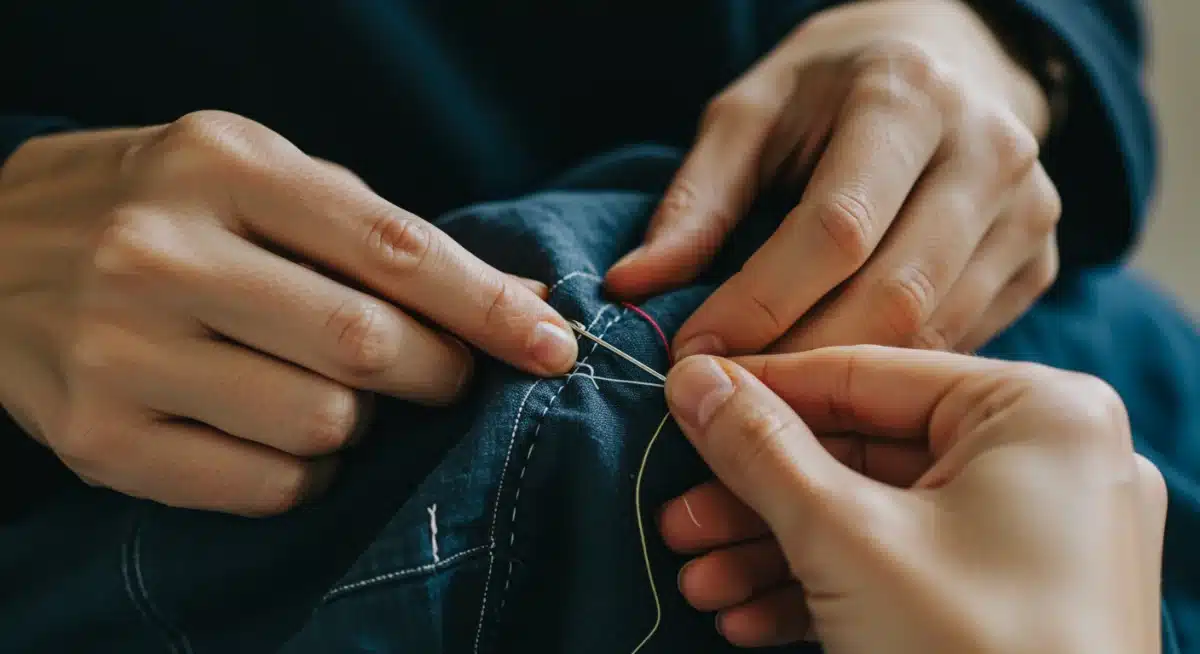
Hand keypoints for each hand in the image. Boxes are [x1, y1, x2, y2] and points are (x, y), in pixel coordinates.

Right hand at [0, 111, 577, 515]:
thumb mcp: (257, 178)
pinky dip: (306, 470)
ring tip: (326, 389)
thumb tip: (520, 299)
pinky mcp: (100, 440)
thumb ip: (378, 233)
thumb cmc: (156, 208)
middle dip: (439, 372)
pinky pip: (268, 485)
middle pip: (367, 346)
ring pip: (324, 424)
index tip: (553, 344)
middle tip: (439, 372)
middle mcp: (161, 255)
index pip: (394, 248)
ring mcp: (121, 352)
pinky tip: (277, 429)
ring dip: (361, 421)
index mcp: (218, 168)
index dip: (490, 306)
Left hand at [607, 0, 1059, 356]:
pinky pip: (959, 345)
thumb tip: (633, 286)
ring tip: (766, 409)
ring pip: (932, 335)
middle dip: (798, 362)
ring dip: (841, 390)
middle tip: (726, 400)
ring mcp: (1027, 211)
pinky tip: (831, 397)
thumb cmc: (830, 87)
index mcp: (909, 97)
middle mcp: (988, 153)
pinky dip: (890, 382)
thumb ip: (697, 198)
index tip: (692, 352)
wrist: (949, 58)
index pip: (836, 228)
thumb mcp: (751, 113)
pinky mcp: (1038, 261)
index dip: (759, 303)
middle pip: (893, 296)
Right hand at [659, 348, 1163, 652]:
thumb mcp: (845, 540)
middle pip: (861, 453)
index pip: (866, 374)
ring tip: (697, 583)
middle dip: (756, 499)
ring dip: (775, 553)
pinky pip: (902, 566)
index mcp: (1038, 413)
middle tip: (678, 516)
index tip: (685, 396)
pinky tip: (746, 620)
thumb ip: (762, 450)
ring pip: (872, 517)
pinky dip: (825, 588)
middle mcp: (1046, 461)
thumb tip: (693, 380)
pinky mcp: (1010, 596)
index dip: (761, 388)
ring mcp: (1033, 534)